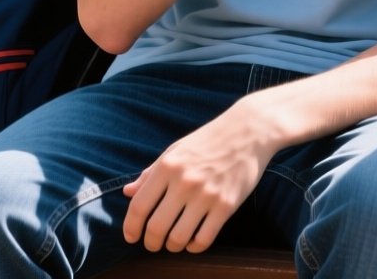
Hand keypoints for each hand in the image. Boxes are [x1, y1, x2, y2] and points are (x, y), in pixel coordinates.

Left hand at [121, 106, 278, 252]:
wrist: (249, 131)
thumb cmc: (208, 140)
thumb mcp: (175, 150)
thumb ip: (151, 172)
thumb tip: (127, 192)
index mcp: (168, 166)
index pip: (139, 206)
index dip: (131, 227)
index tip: (131, 237)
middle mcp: (184, 181)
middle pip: (156, 227)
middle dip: (151, 243)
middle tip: (153, 244)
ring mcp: (207, 194)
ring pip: (179, 237)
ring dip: (172, 247)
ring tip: (173, 244)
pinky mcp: (227, 205)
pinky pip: (205, 238)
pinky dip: (195, 246)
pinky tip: (194, 241)